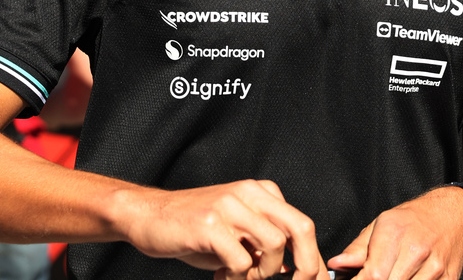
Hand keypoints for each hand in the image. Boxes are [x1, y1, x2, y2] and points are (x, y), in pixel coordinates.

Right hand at [118, 179, 327, 279]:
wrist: (150, 215)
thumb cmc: (196, 228)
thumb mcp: (237, 231)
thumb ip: (264, 243)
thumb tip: (295, 268)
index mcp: (262, 192)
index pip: (302, 224)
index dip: (312, 258)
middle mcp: (250, 193)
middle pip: (300, 227)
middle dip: (306, 265)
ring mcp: (230, 207)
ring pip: (273, 245)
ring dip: (262, 273)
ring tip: (241, 277)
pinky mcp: (209, 224)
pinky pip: (240, 260)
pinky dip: (236, 277)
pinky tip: (221, 276)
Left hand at [328, 186, 462, 279]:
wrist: (452, 217)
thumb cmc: (412, 220)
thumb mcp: (381, 225)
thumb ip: (357, 249)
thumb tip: (336, 265)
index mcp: (395, 232)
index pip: (372, 275)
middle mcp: (416, 250)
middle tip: (373, 278)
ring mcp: (434, 267)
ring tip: (391, 276)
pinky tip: (407, 278)